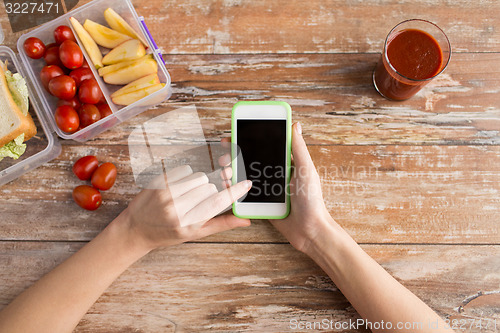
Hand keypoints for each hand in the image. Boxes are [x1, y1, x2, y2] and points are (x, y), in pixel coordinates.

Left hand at [122, 164, 251, 251]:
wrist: (136, 229)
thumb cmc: (167, 233)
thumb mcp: (195, 234)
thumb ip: (221, 224)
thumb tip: (246, 221)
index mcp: (188, 224)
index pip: (218, 203)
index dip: (235, 192)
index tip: (246, 184)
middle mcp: (177, 209)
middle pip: (210, 187)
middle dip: (211, 191)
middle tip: (201, 200)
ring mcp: (166, 194)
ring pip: (200, 176)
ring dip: (200, 183)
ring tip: (189, 195)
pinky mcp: (158, 182)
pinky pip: (185, 169)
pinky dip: (187, 176)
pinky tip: (179, 188)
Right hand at [219, 123, 335, 253]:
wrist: (309, 230)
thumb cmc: (312, 200)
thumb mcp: (306, 170)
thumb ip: (299, 148)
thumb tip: (295, 125)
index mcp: (286, 163)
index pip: (265, 146)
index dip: (249, 139)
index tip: (235, 134)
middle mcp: (274, 174)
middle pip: (251, 160)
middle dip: (235, 155)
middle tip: (225, 155)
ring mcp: (267, 188)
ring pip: (245, 176)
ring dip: (232, 171)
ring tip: (225, 171)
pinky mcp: (261, 203)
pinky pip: (245, 193)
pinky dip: (234, 188)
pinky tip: (227, 185)